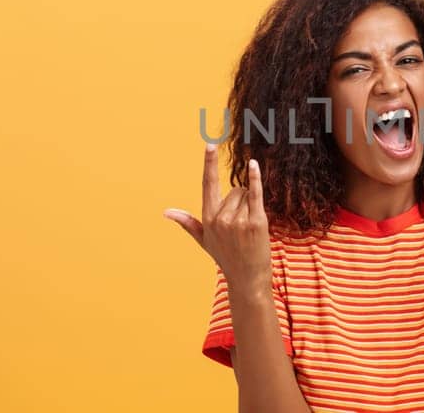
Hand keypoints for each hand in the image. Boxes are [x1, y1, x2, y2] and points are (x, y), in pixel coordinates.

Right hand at [163, 144, 272, 285]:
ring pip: (247, 194)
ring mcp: (238, 220)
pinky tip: (254, 165)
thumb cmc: (226, 257)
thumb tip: (167, 212)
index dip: (209, 163)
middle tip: (242, 226)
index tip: (209, 144)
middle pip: (235, 189)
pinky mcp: (256, 222)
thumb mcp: (204, 240)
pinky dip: (255, 178)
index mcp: (208, 218)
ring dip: (251, 205)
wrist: (247, 278)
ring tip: (250, 228)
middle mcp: (221, 218)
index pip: (207, 184)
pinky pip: (256, 194)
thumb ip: (187, 222)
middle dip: (241, 202)